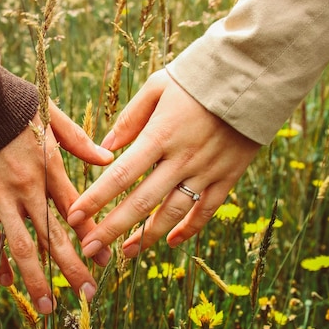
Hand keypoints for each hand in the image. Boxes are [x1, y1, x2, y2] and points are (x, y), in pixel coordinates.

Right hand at [0, 101, 112, 313]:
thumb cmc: (8, 101)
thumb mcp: (49, 112)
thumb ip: (77, 139)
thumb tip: (108, 158)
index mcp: (47, 164)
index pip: (75, 209)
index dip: (91, 236)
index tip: (104, 261)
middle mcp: (26, 186)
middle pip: (53, 235)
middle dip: (71, 268)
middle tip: (87, 295)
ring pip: (21, 245)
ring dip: (35, 278)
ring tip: (47, 307)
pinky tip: (5, 281)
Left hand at [67, 69, 260, 258]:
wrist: (253, 75)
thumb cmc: (198, 77)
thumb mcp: (159, 86)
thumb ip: (131, 117)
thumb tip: (106, 147)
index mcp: (160, 135)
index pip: (120, 174)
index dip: (96, 199)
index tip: (74, 216)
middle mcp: (182, 158)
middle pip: (141, 202)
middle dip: (112, 229)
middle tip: (89, 248)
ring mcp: (207, 170)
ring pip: (173, 213)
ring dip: (147, 236)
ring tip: (125, 253)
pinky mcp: (228, 176)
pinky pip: (207, 210)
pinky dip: (189, 229)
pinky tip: (170, 242)